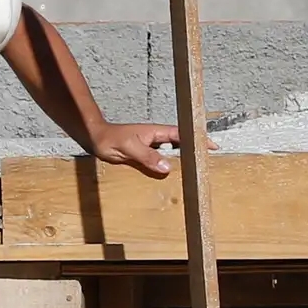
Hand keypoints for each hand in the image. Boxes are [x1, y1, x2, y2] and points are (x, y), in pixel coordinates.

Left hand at [89, 122, 218, 176]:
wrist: (95, 139)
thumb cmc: (110, 139)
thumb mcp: (129, 148)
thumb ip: (147, 156)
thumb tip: (168, 167)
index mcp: (156, 132)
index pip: (182, 135)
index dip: (197, 140)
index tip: (212, 145)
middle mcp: (156, 138)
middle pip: (181, 143)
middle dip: (195, 150)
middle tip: (209, 160)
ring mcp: (151, 146)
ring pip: (171, 153)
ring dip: (183, 159)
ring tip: (196, 170)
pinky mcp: (144, 154)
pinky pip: (160, 160)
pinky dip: (168, 166)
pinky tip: (173, 175)